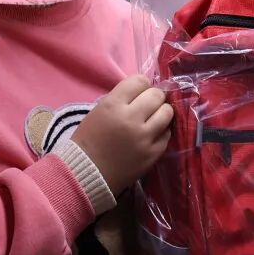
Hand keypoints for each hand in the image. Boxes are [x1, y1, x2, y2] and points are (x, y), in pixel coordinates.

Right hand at [71, 75, 172, 195]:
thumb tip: (142, 92)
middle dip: (153, 97)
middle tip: (148, 104)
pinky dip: (161, 132)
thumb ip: (121, 99)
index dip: (141, 84)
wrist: (87, 173)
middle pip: (156, 95)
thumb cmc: (88, 141)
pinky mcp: (153, 153)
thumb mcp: (99, 111)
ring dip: (161, 112)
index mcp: (113, 105)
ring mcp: (145, 137)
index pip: (139, 81)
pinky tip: (152, 134)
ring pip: (167, 112)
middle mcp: (131, 118)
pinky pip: (167, 134)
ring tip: (153, 118)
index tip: (140, 91)